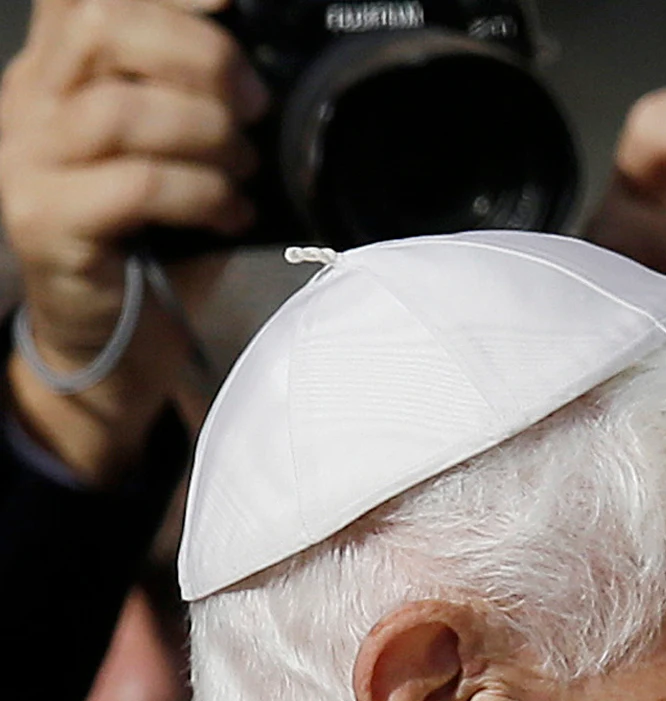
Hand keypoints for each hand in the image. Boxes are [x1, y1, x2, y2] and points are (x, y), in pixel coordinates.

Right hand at [0, 0, 262, 483]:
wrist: (108, 334)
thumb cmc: (153, 237)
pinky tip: (231, 212)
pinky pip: (135, 185)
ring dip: (206, 134)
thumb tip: (267, 68)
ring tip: (243, 169)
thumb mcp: (175, 151)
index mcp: (57, 74)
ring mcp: (28, 162)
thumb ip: (195, 97)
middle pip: (102, 29)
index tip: (231, 4)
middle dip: (198, 54)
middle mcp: (30, 104)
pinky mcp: (47, 222)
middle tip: (253, 106)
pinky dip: (202, 192)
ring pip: (120, 110)